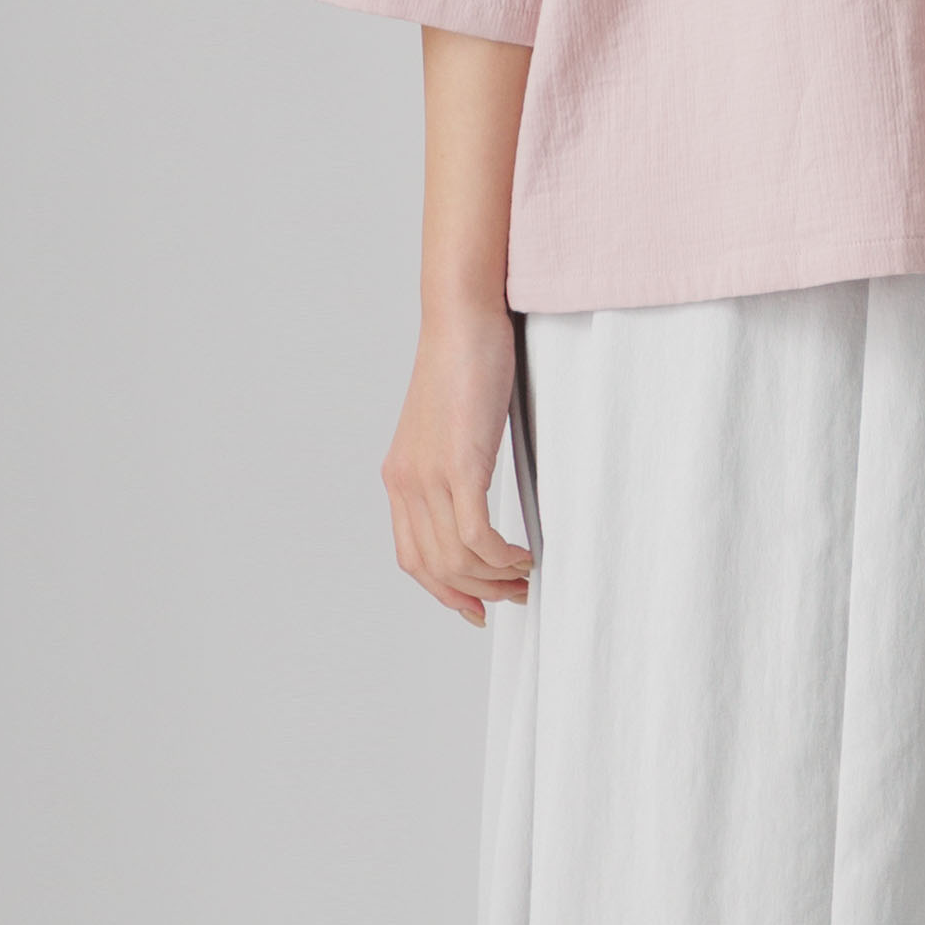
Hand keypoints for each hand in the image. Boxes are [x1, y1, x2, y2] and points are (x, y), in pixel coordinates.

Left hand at [382, 301, 531, 624]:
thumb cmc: (465, 362)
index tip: (476, 606)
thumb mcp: (451, 427)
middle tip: (513, 593)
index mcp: (400, 477)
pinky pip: (476, 536)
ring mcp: (429, 475)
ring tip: (524, 573)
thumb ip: (455, 466)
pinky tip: (523, 552)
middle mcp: (406, 482)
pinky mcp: (459, 464)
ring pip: (456, 560)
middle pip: (434, 568)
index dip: (445, 592)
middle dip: (476, 593)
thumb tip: (480, 502)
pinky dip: (502, 556)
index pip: (412, 558)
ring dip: (494, 578)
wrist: (461, 318)